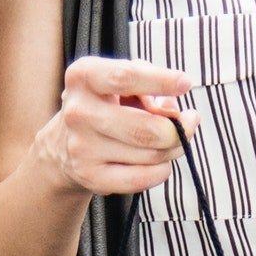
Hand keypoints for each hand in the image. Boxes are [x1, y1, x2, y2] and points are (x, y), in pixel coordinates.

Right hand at [34, 54, 195, 199]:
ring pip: (150, 155)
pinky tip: (161, 161)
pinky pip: (142, 179)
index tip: (186, 83)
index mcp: (84, 77)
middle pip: (147, 128)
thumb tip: (174, 113)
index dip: (161, 81)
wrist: (65, 142)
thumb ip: (149, 85)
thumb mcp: (121, 81)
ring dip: (173, 148)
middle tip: (190, 122)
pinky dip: (161, 170)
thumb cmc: (106, 104)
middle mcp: (79, 112)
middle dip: (178, 128)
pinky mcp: (91, 177)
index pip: (125, 77)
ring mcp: (82, 147)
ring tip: (173, 140)